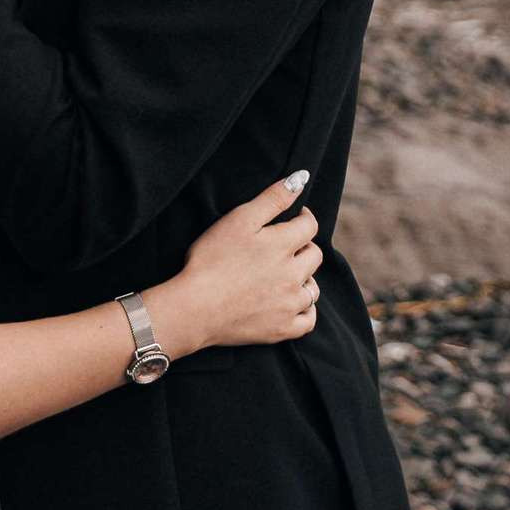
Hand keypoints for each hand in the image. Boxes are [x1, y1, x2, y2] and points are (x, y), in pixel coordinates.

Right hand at [149, 176, 321, 358]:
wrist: (194, 307)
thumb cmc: (211, 259)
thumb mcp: (240, 219)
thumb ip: (273, 198)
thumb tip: (300, 179)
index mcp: (283, 245)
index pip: (309, 226)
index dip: (303, 217)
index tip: (294, 217)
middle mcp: (293, 275)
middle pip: (314, 256)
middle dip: (303, 246)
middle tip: (285, 246)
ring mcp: (289, 305)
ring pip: (313, 287)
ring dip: (304, 278)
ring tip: (286, 274)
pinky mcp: (281, 329)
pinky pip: (308, 319)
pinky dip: (306, 310)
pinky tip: (293, 303)